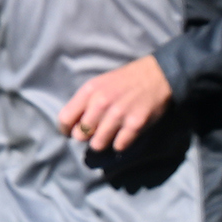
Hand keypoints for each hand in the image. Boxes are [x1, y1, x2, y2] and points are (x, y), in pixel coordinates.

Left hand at [56, 53, 173, 153]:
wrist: (157, 75)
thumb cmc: (124, 80)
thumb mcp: (99, 84)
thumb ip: (84, 102)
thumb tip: (72, 125)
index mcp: (89, 91)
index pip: (64, 119)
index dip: (66, 129)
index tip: (72, 132)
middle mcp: (101, 103)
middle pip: (80, 135)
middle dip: (86, 136)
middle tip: (95, 132)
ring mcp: (118, 114)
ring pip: (97, 145)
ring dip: (102, 142)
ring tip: (109, 135)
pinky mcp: (135, 124)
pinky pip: (119, 146)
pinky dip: (120, 144)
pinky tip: (123, 135)